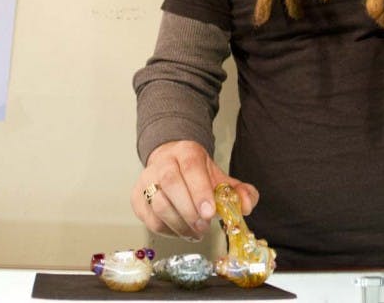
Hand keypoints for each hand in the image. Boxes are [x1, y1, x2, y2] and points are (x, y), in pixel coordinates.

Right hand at [131, 140, 258, 240]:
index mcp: (186, 152)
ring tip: (194, 232)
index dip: (200, 192)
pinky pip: (149, 218)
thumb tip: (247, 206)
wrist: (172, 164)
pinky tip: (180, 230)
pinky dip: (167, 230)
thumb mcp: (220, 178)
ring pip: (157, 203)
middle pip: (170, 183)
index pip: (191, 168)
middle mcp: (163, 162)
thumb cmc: (197, 175)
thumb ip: (239, 192)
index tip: (210, 213)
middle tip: (203, 227)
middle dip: (189, 211)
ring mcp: (146, 179)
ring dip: (178, 224)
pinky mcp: (137, 197)